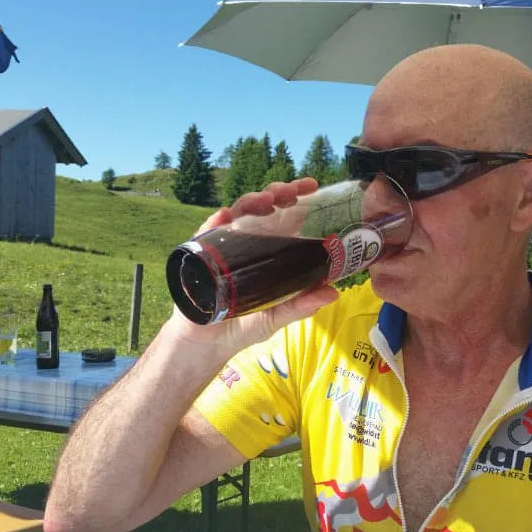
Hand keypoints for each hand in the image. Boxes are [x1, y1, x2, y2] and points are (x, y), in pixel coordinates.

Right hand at [166, 178, 339, 352]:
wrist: (207, 344)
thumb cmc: (243, 325)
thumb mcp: (277, 315)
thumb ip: (301, 305)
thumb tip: (333, 292)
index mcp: (266, 249)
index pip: (282, 215)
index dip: (295, 197)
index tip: (311, 186)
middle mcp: (244, 242)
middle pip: (260, 207)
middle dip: (277, 192)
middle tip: (293, 191)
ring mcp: (220, 246)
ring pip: (236, 214)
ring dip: (252, 202)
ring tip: (268, 200)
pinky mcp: (198, 257)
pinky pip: (204, 234)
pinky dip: (214, 223)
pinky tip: (225, 217)